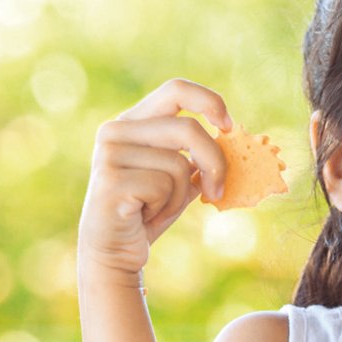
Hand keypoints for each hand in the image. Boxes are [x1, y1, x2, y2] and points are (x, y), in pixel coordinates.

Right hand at [78, 79, 232, 278]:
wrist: (113, 252)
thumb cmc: (150, 211)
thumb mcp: (179, 177)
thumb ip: (198, 154)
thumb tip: (233, 136)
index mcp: (132, 121)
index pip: (176, 89)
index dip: (210, 102)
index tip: (229, 127)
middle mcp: (115, 130)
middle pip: (188, 129)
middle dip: (214, 164)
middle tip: (216, 191)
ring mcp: (109, 153)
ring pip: (178, 164)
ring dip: (181, 195)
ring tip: (158, 208)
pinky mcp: (110, 180)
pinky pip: (163, 187)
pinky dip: (166, 208)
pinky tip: (144, 216)